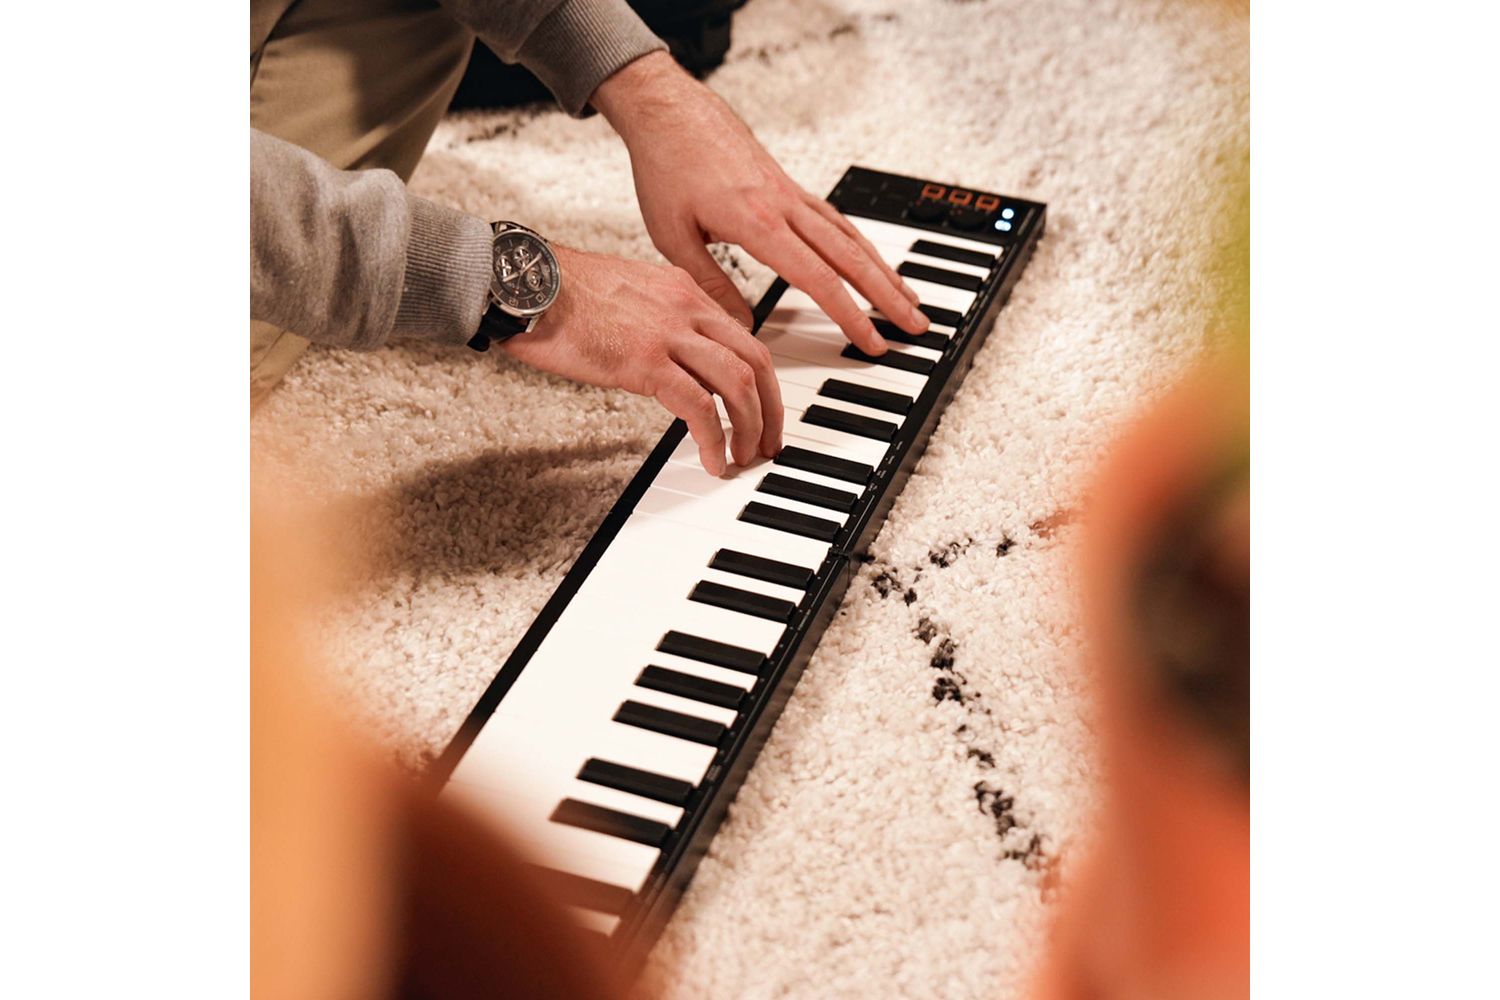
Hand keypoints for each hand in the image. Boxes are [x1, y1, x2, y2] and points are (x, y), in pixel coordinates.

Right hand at [499, 245, 781, 475]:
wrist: (524, 280)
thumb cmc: (556, 291)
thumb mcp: (624, 294)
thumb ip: (654, 321)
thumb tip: (664, 361)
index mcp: (683, 291)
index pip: (743, 336)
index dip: (760, 380)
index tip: (760, 409)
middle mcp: (687, 307)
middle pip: (757, 360)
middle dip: (771, 408)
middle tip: (767, 442)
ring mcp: (670, 332)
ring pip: (740, 383)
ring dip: (750, 428)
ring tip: (744, 458)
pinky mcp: (647, 361)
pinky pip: (700, 406)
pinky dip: (714, 439)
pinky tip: (712, 460)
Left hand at [591, 51, 928, 354]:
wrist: (669, 109)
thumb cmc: (666, 165)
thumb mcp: (673, 236)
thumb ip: (710, 284)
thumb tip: (742, 326)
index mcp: (758, 222)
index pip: (818, 278)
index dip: (850, 315)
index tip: (872, 341)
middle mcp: (784, 206)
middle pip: (851, 258)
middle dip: (887, 296)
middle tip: (916, 325)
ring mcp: (791, 194)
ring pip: (851, 236)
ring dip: (883, 271)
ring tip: (908, 299)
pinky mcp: (789, 186)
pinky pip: (836, 219)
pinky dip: (861, 244)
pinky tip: (871, 262)